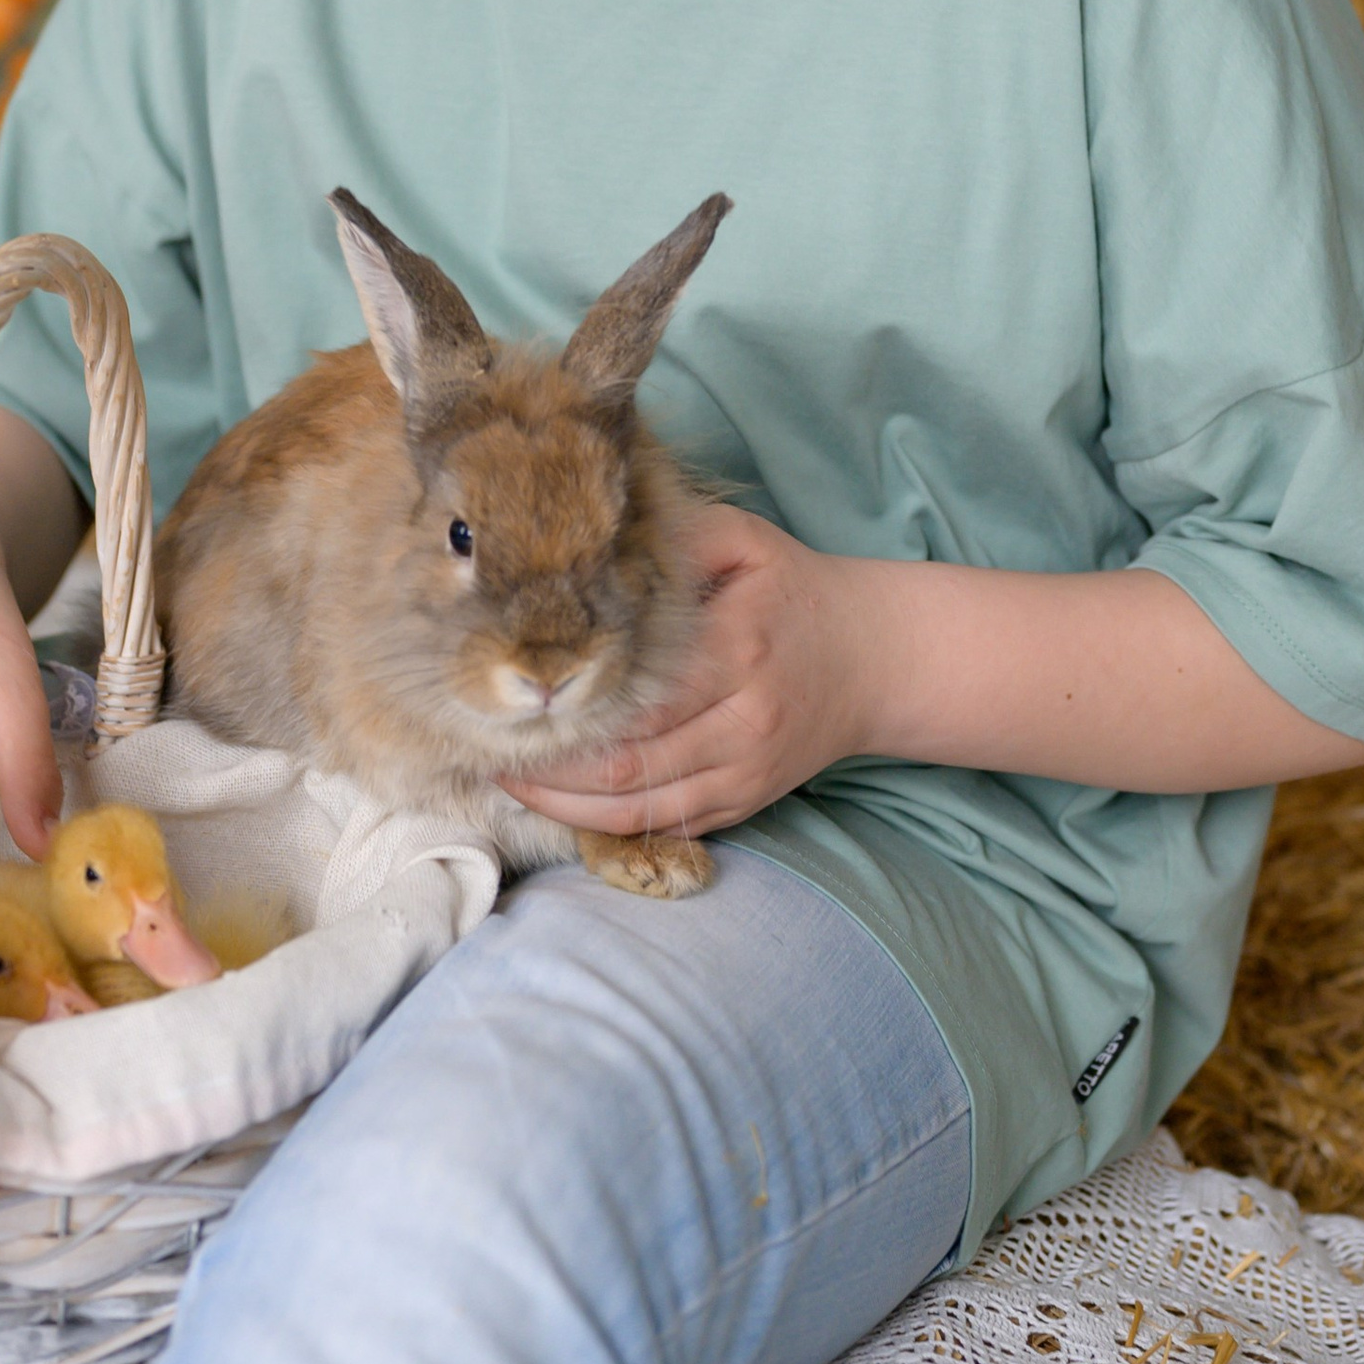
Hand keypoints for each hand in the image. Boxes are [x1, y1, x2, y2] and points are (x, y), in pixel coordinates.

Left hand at [501, 502, 884, 844]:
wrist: (874, 659)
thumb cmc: (794, 592)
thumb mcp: (745, 542)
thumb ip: (675, 539)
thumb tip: (592, 538)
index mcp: (739, 649)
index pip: (639, 696)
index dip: (570, 708)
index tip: (514, 699)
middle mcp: (744, 722)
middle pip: (629, 762)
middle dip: (552, 765)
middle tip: (490, 748)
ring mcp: (745, 772)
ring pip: (640, 807)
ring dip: (566, 805)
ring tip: (509, 782)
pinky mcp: (745, 801)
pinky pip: (664, 825)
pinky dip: (605, 822)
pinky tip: (560, 804)